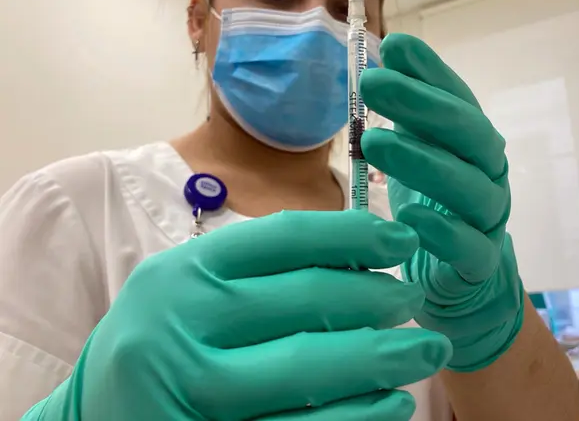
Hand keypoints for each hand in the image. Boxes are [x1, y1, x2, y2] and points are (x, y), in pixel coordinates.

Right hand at [24, 210, 451, 420]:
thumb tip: (361, 257)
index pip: (286, 238)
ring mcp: (191, 392)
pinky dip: (358, 416)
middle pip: (308, 300)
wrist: (94, 415)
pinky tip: (391, 403)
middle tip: (414, 300)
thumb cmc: (161, 338)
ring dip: (383, 358)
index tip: (401, 240)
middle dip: (379, 299)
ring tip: (425, 350)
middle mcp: (180, 325)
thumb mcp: (193, 289)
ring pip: (311, 369)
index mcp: (183, 272)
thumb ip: (259, 271)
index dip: (355, 234)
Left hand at [361, 34, 523, 372]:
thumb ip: (405, 116)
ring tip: (375, 142)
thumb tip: (379, 62)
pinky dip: (441, 230)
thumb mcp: (415, 155)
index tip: (395, 45)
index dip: (430, 72)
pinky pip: (469, 246)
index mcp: (471, 142)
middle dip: (422, 105)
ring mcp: (489, 218)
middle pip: (469, 134)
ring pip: (471, 187)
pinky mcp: (480, 263)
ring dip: (423, 161)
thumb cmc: (433, 206)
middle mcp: (488, 172)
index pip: (457, 98)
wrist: (459, 279)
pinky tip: (407, 214)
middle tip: (373, 83)